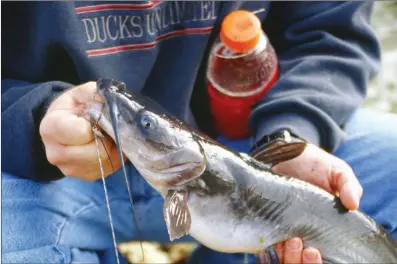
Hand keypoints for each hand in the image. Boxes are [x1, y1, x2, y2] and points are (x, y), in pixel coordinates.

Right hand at [39, 81, 122, 180]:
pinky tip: (106, 146)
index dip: (96, 123)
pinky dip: (113, 157)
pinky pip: (108, 169)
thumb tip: (110, 101)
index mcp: (51, 128)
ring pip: (105, 161)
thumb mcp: (82, 93)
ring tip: (106, 135)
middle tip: (106, 127)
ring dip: (113, 148)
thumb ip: (95, 93)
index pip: (84, 132)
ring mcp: (69, 169)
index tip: (94, 116)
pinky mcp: (84, 177)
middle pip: (96, 151)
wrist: (65, 125)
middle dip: (107, 137)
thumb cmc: (74, 107)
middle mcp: (55, 154)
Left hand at [272, 143, 362, 262]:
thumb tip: (354, 205)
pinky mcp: (267, 223)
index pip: (324, 251)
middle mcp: (304, 231)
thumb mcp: (337, 171)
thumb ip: (349, 185)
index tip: (315, 250)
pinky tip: (273, 243)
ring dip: (288, 255)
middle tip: (303, 246)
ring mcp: (285, 228)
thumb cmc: (315, 164)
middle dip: (303, 259)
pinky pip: (267, 246)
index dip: (318, 256)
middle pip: (303, 259)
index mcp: (324, 225)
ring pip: (286, 256)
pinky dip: (270, 248)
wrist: (285, 152)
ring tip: (289, 241)